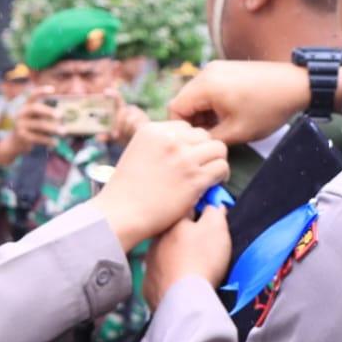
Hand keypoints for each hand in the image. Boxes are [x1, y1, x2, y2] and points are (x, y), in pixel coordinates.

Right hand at [0, 87, 58, 164]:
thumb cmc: (31, 128)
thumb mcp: (34, 118)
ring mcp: (20, 124)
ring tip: (64, 131)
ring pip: (39, 124)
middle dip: (48, 111)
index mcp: (25, 106)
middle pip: (35, 108)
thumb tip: (63, 115)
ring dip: (53, 128)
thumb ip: (44, 115)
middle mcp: (21, 113)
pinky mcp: (22, 136)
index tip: (52, 89)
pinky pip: (37, 137)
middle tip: (61, 115)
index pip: (32, 95)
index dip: (41, 91)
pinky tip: (56, 142)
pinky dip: (48, 140)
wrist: (15, 143)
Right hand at [91, 120, 227, 252]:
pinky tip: (212, 185)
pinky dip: (221, 176)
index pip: (185, 127)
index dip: (189, 143)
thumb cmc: (125, 191)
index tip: (187, 158)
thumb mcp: (136, 154)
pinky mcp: (195, 178)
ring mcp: (183, 158)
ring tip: (210, 175)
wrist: (120, 214)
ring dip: (216, 161)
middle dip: (204, 150)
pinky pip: (221, 168)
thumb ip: (158, 146)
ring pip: (218, 149)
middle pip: (204, 135)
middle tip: (201, 167)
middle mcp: (169, 140)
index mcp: (152, 131)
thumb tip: (182, 149)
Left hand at [107, 89, 148, 145]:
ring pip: (128, 121)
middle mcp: (130, 109)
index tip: (105, 93)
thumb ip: (106, 136)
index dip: (112, 94)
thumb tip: (97, 137)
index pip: (117, 98)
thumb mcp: (114, 137)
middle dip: (117, 125)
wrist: (141, 143)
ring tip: (128, 135)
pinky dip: (133, 132)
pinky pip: (136, 126)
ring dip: (125, 131)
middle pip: (120, 114)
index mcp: (121, 109)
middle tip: (115, 135)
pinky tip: (134, 135)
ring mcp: (139, 114)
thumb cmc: (125, 137)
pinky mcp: (146, 121)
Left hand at [143, 205, 231, 309]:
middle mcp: (156, 241)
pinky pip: (163, 276)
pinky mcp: (149, 284)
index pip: (188, 208)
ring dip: (180, 257)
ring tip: (197, 267)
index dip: (204, 211)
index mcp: (173, 224)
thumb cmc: (202, 261)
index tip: (214, 217)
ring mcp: (150, 263)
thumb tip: (213, 204)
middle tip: (209, 247)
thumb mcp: (217, 228)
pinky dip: (173, 278)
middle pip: (177, 233)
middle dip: (191, 236)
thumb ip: (215, 211)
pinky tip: (184, 282)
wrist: (184, 298)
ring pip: (168, 254)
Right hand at [168, 61, 337, 144]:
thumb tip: (197, 147)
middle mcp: (207, 72)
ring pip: (196, 96)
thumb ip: (211, 141)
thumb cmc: (268, 108)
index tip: (194, 144)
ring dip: (202, 114)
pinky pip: (208, 89)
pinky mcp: (226, 69)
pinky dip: (211, 104)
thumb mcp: (237, 132)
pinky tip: (227, 116)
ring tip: (220, 129)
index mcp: (206, 86)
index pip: (175, 109)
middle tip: (208, 139)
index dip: (182, 130)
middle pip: (184, 101)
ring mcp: (216, 68)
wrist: (296, 85)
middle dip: (193, 122)